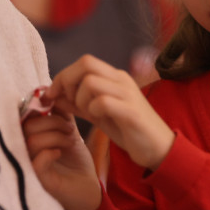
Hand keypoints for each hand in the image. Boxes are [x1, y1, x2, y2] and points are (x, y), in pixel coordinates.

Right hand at [22, 107, 101, 209]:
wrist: (88, 188)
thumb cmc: (74, 160)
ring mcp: (28, 166)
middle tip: (70, 128)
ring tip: (71, 139)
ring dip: (55, 135)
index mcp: (29, 135)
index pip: (23, 115)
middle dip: (52, 122)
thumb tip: (56, 90)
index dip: (38, 106)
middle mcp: (24, 150)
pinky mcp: (37, 181)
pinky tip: (60, 153)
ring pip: (31, 140)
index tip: (57, 106)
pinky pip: (36, 162)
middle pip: (26, 126)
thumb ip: (60, 113)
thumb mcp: (68, 131)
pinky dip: (49, 152)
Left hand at [47, 55, 174, 170]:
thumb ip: (77, 103)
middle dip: (66, 81)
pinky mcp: (131, 112)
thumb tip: (52, 97)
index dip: (63, 75)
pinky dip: (93, 110)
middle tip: (66, 101)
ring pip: (91, 82)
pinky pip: (103, 102)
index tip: (52, 95)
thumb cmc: (128, 129)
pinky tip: (98, 119)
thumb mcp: (98, 114)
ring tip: (86, 113)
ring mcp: (128, 94)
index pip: (84, 62)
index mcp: (115, 78)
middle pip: (86, 63)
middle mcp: (122, 80)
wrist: (157, 148)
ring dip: (79, 99)